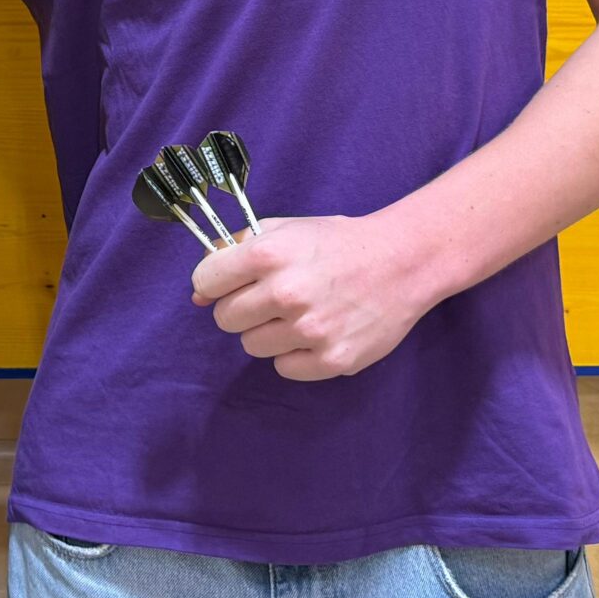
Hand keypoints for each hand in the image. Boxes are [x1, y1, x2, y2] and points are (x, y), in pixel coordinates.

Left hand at [189, 214, 436, 381]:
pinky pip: (284, 368)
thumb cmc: (336, 243)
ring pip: (252, 346)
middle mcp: (285, 293)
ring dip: (268, 332)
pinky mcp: (332, 359)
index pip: (205, 282)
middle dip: (242, 308)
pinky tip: (316, 332)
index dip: (214, 283)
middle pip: (225, 319)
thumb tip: (197, 293)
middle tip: (271, 298)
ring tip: (298, 313)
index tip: (228, 283)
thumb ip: (235, 251)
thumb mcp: (283, 229)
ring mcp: (309, 330)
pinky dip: (295, 354)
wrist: (401, 262)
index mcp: (268, 255)